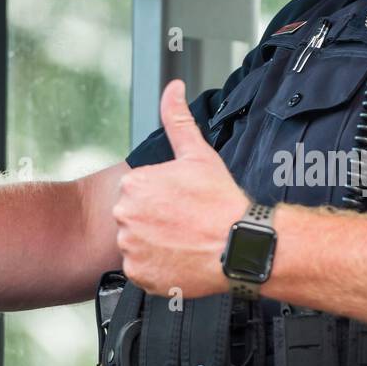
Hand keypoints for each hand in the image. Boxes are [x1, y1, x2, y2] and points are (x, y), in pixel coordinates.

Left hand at [112, 79, 247, 297]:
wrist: (240, 246)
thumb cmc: (222, 202)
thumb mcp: (199, 153)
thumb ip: (177, 118)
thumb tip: (173, 89)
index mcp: (135, 185)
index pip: (139, 192)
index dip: (163, 197)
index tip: (182, 203)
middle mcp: (126, 216)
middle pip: (136, 218)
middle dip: (156, 220)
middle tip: (185, 223)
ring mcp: (131, 248)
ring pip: (137, 244)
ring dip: (156, 244)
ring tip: (184, 241)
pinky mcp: (140, 276)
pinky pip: (142, 270)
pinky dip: (158, 268)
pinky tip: (180, 259)